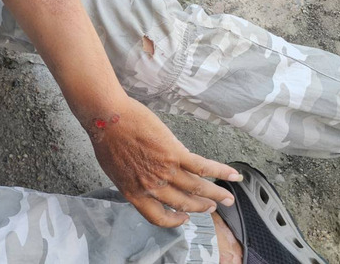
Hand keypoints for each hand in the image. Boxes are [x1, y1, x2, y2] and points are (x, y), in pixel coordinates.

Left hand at [87, 97, 242, 226]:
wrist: (107, 118)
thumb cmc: (107, 138)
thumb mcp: (117, 168)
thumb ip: (136, 177)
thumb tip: (156, 174)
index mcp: (135, 192)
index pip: (157, 216)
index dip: (173, 221)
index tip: (184, 218)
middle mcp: (152, 186)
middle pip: (183, 203)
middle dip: (201, 207)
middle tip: (213, 208)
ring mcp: (165, 171)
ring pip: (197, 188)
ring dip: (215, 194)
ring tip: (227, 197)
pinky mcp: (175, 154)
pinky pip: (203, 167)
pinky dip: (220, 172)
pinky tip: (232, 174)